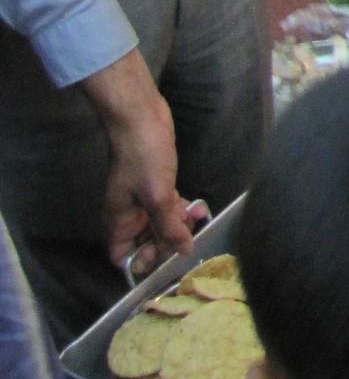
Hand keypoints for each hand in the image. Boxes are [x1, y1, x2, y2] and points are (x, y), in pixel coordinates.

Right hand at [81, 50, 194, 269]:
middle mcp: (129, 214)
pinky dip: (182, 209)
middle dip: (168, 242)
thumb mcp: (157, 195)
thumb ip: (169, 226)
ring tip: (198, 218)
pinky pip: (169, 207)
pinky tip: (199, 207)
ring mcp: (143, 200)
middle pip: (146, 243)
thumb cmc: (143, 156)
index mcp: (119, 220)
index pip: (122, 256)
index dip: (141, 262)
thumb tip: (184, 251)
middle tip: (189, 237)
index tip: (164, 258)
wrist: (141, 116)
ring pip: (161, 225)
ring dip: (180, 224)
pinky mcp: (157, 185)